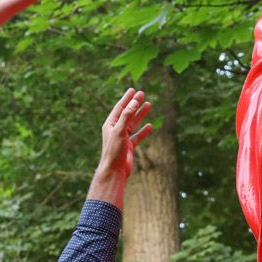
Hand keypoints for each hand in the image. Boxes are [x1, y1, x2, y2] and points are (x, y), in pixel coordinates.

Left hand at [88, 87, 152, 206]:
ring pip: (133, 123)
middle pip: (127, 113)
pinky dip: (144, 131)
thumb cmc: (114, 151)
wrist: (114, 171)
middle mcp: (115, 130)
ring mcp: (122, 138)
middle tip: (142, 93)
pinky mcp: (128, 147)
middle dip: (134, 103)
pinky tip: (150, 126)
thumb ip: (127, 115)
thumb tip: (134, 102)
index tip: (133, 89)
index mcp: (110, 124)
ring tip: (148, 105)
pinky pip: (137, 136)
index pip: (120, 107)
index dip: (127, 98)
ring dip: (140, 114)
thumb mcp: (120, 131)